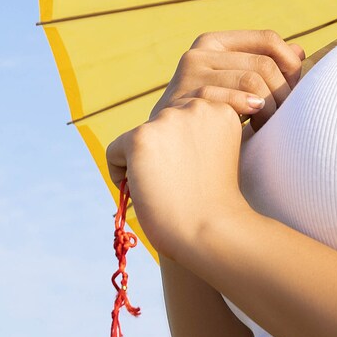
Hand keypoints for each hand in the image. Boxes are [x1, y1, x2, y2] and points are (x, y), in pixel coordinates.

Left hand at [107, 97, 249, 260]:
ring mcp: (167, 119)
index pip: (187, 114)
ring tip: (161, 188)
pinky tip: (140, 191)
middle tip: (176, 182)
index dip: (183, 145)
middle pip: (162, 124)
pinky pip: (115, 152)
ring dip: (144, 160)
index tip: (194, 171)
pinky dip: (120, 173)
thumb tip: (171, 134)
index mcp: (220, 109)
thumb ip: (201, 133)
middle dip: (163, 150)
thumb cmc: (215, 203)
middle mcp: (195, 106)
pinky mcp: (141, 137)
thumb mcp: (219, 154)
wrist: (210, 229)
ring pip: (140, 137)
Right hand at [150, 29, 305, 131]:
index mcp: (214, 41)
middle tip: (283, 117)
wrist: (167, 147)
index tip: (294, 91)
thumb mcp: (237, 86)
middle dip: (282, 92)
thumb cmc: (210, 117)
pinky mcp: (183, 100)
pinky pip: (232, 101)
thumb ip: (264, 67)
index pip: (268, 39)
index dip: (290, 64)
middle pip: (263, 64)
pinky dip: (249, 114)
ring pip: (252, 81)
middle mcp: (198, 52)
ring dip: (269, 108)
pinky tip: (252, 129)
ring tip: (267, 127)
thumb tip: (300, 51)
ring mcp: (188, 75)